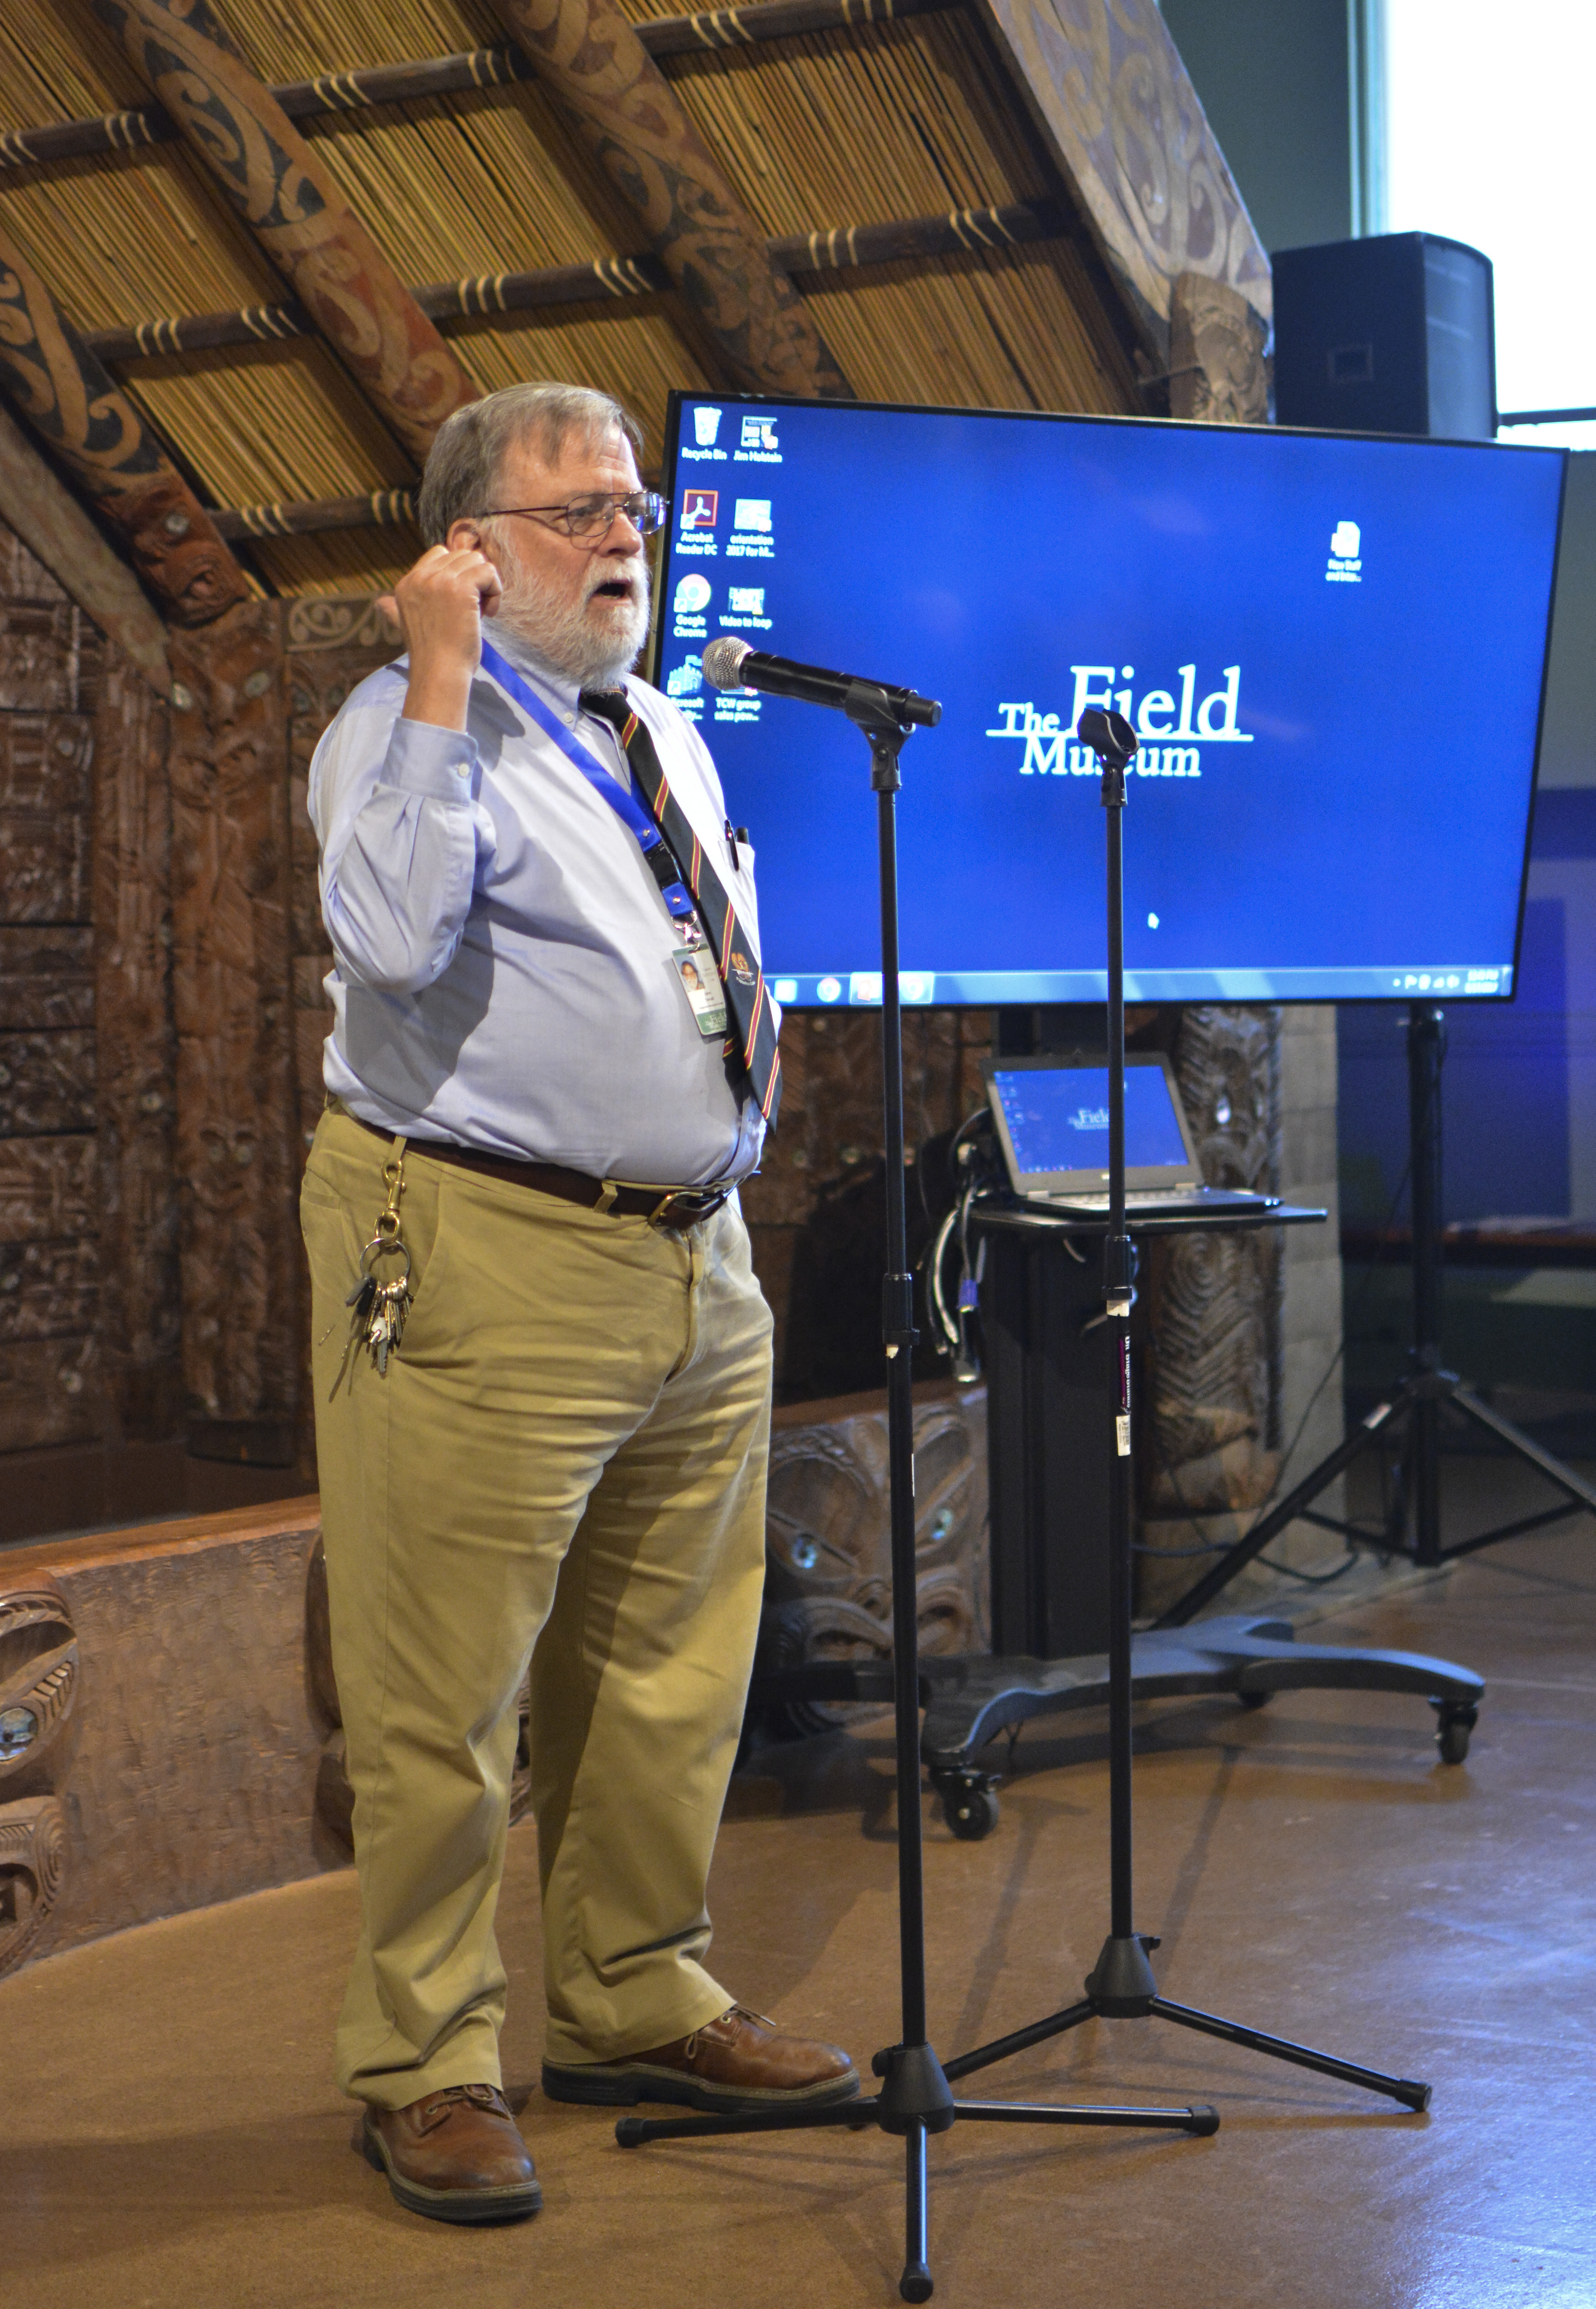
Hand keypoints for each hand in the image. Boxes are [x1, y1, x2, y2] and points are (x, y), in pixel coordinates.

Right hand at [380, 543, 502, 732]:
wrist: (439, 674)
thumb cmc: (431, 656)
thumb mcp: (406, 627)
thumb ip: (394, 610)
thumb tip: (380, 603)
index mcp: (407, 584)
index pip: (440, 554)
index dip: (459, 574)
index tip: (461, 604)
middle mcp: (420, 578)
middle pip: (461, 555)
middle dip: (474, 580)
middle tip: (473, 611)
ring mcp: (439, 581)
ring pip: (476, 560)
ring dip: (486, 585)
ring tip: (482, 612)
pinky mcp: (460, 588)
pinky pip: (489, 570)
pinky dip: (496, 590)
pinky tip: (488, 614)